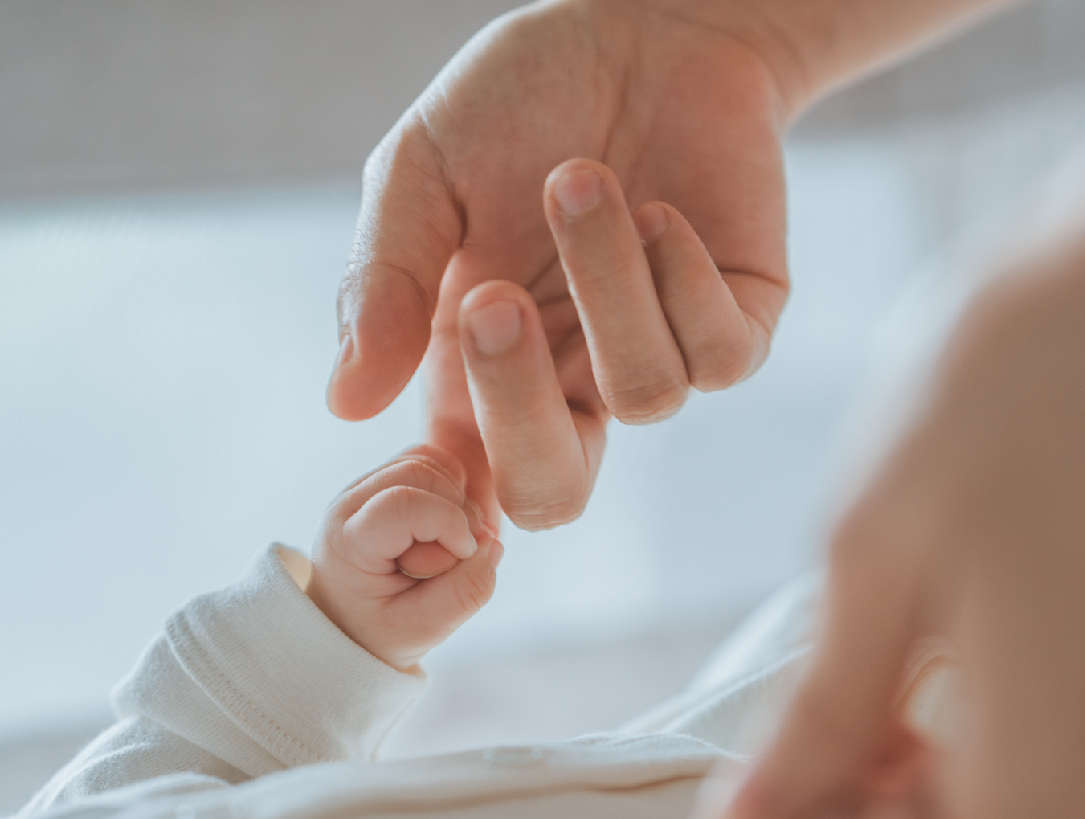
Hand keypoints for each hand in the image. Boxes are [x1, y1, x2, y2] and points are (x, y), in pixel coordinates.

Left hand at [308, 446, 503, 669]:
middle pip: (418, 472)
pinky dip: (452, 488)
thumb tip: (492, 546)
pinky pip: (430, 463)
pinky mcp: (385, 481)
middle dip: (457, 509)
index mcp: (348, 542)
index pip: (403, 503)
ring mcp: (365, 487)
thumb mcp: (423, 631)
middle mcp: (349, 505)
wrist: (350, 624)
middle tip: (462, 553)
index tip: (464, 556)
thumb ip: (464, 594)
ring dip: (456, 497)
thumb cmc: (380, 630)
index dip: (450, 523)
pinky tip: (449, 526)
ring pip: (427, 460)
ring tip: (453, 543)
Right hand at [328, 0, 797, 527]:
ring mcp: (654, 357)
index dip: (440, 504)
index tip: (417, 439)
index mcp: (475, 370)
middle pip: (553, 493)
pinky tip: (658, 210)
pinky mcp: (738, 324)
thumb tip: (347, 401)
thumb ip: (385, 283)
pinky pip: (719, 358)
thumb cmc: (517, 103)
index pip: (461, 490)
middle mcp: (566, 383)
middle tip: (491, 298)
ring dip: (606, 281)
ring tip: (579, 178)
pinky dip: (681, 280)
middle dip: (518, 409)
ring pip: (644, 397)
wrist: (639, 25)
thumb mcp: (421, 175)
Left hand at [719, 3, 1084, 818]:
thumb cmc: (1035, 375)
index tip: (761, 817)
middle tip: (802, 738)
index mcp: (1056, 765)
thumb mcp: (880, 548)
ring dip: (960, 759)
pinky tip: (993, 604)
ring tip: (882, 660)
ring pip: (1068, 784)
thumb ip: (826, 714)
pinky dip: (1047, 700)